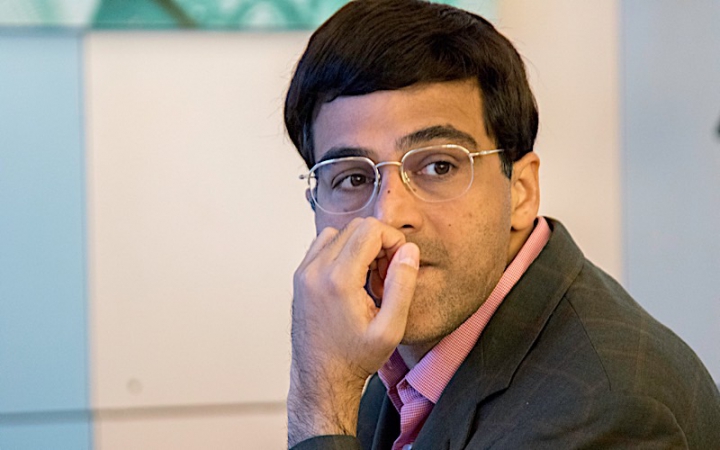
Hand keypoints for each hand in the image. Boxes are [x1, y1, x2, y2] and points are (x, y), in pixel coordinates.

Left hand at [287, 217, 419, 446]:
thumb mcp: (390, 328)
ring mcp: (304, 273)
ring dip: (359, 246)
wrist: (321, 377)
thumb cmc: (353, 358)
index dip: (393, 240)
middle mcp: (315, 271)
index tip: (399, 262)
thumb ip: (403, 285)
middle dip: (378, 242)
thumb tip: (409, 250)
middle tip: (386, 272)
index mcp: (338, 280)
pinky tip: (353, 277)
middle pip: (355, 227)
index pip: (370, 230)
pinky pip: (323, 245)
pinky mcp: (300, 277)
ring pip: (338, 233)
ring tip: (370, 276)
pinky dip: (342, 251)